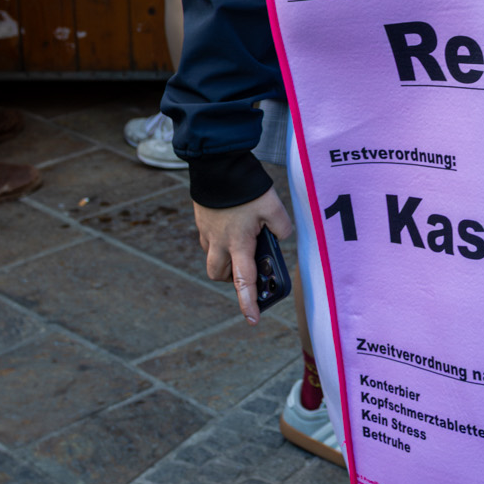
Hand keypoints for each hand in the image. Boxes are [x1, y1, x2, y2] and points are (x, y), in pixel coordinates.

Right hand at [194, 187, 293, 324]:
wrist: (216, 164)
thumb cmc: (245, 187)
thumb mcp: (273, 206)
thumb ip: (282, 227)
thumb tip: (282, 237)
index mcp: (238, 243)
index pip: (243, 281)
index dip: (248, 302)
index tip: (252, 319)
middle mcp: (219, 242)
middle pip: (220, 274)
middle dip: (232, 278)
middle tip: (247, 268)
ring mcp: (207, 231)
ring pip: (212, 258)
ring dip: (225, 260)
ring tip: (242, 243)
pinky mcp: (202, 220)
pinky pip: (209, 239)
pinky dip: (219, 240)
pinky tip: (232, 224)